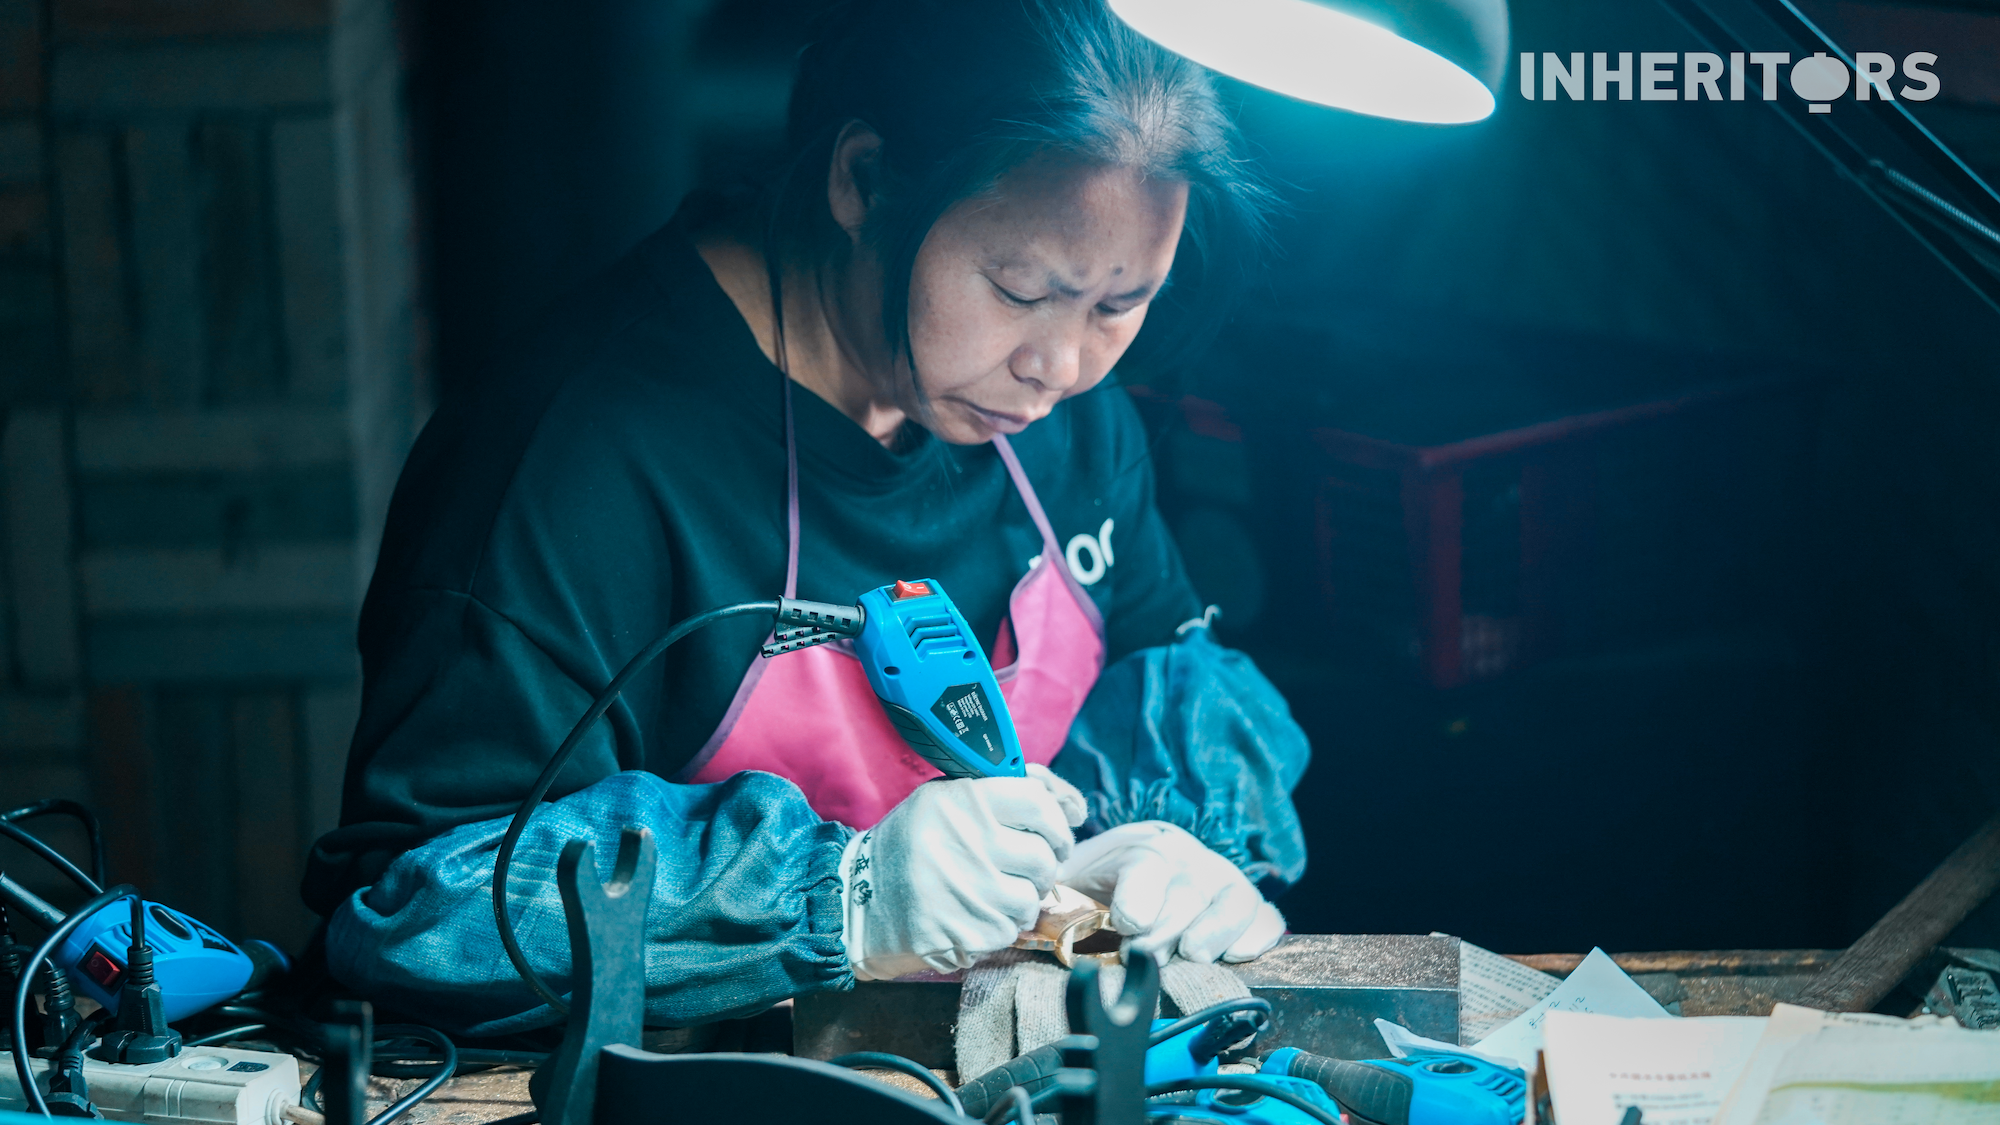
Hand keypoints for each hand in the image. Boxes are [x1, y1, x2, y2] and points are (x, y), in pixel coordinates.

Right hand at [841, 773, 1080, 980]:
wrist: (858, 901)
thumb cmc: (912, 846)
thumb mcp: (948, 800)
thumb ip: (1009, 792)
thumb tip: (1076, 805)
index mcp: (963, 800)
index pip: (1038, 802)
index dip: (1056, 822)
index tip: (1053, 835)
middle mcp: (968, 841)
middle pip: (1044, 856)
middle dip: (1041, 867)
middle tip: (1021, 869)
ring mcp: (970, 890)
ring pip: (1033, 897)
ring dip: (1021, 899)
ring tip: (991, 893)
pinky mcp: (969, 931)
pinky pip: (1012, 929)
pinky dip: (1000, 926)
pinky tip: (973, 914)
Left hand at [1057, 821, 1284, 963]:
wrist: (1141, 870)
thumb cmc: (1099, 887)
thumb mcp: (1070, 880)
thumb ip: (1052, 895)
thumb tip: (1029, 921)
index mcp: (1142, 847)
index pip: (1147, 863)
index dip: (1139, 894)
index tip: (1128, 922)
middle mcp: (1187, 858)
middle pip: (1186, 895)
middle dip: (1163, 934)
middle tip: (1143, 957)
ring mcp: (1222, 880)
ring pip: (1232, 901)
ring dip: (1212, 934)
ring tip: (1191, 954)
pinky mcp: (1248, 905)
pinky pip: (1265, 917)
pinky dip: (1257, 935)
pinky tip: (1236, 953)